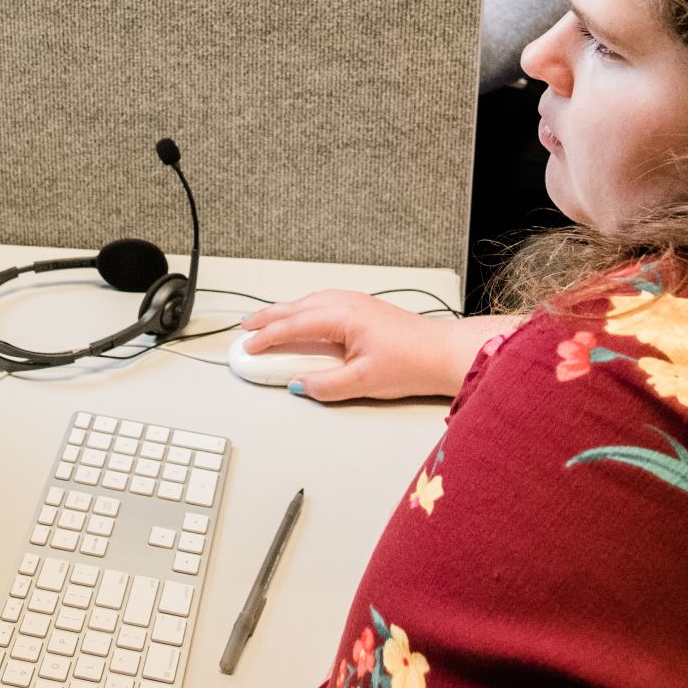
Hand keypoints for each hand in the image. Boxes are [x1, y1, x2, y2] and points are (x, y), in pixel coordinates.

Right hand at [238, 292, 513, 402]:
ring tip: (265, 324)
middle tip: (244, 330)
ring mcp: (355, 302)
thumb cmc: (412, 362)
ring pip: (307, 303)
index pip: (293, 326)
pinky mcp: (363, 308)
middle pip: (295, 308)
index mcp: (342, 316)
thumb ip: (326, 385)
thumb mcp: (363, 382)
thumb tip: (300, 385)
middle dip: (267, 319)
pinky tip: (300, 319)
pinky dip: (302, 310)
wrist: (442, 353)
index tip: (247, 349)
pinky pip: (321, 303)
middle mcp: (346, 303)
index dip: (266, 338)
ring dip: (284, 312)